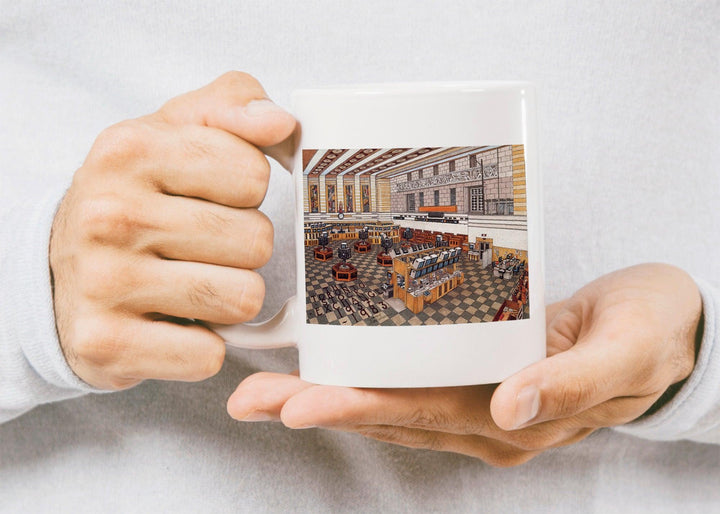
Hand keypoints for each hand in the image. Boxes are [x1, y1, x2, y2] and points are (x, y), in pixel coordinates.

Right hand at [50, 72, 295, 388]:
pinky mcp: (106, 345)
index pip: (254, 174)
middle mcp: (109, 214)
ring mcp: (102, 282)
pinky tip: (175, 325)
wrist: (60, 272)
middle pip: (257, 240)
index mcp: (130, 149)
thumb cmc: (136, 196)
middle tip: (202, 247)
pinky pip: (209, 355)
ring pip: (243, 299)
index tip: (213, 196)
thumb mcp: (174, 132)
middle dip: (243, 248)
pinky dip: (205, 346)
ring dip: (230, 298)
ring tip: (191, 283)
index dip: (247, 191)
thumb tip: (281, 123)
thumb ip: (233, 107)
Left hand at [227, 263, 701, 465]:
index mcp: (523, 419)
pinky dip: (364, 380)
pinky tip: (325, 371)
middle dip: (318, 407)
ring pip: (391, 403)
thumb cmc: (652, 332)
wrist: (668, 329)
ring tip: (262, 392)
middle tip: (251, 400)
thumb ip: (573, 381)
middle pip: (391, 414)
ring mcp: (480, 402)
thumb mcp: (628, 349)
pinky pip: (411, 384)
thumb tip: (509, 407)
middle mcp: (490, 419)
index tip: (299, 403)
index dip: (361, 409)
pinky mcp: (478, 376)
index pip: (426, 414)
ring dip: (327, 396)